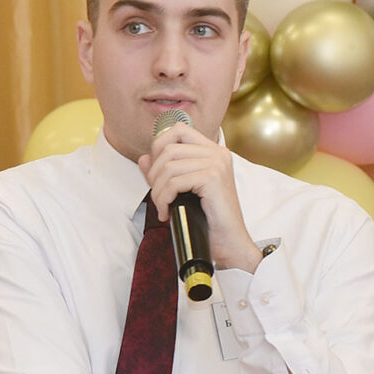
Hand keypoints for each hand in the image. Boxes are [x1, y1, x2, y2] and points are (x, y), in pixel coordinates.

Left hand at [138, 121, 261, 271]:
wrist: (229, 243)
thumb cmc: (208, 219)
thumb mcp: (182, 191)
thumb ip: (163, 172)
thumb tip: (144, 158)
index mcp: (214, 151)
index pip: (179, 129)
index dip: (159, 146)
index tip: (156, 173)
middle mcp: (218, 153)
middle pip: (169, 148)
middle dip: (154, 174)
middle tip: (158, 197)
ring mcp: (217, 164)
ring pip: (169, 166)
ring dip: (157, 190)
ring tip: (162, 206)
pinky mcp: (213, 178)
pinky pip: (174, 182)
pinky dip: (163, 199)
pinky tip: (167, 213)